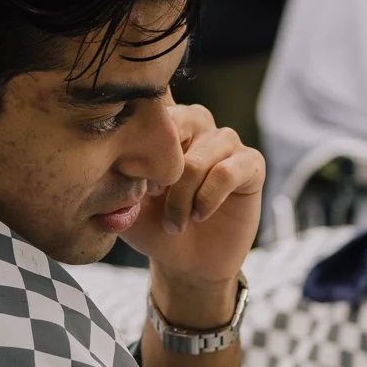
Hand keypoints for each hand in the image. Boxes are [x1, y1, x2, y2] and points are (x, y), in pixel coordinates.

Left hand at [125, 104, 262, 319]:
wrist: (185, 262)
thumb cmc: (153, 225)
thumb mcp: (125, 200)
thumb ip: (117, 172)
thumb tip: (115, 153)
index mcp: (166, 123)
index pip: (156, 105)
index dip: (141, 139)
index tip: (133, 176)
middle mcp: (198, 124)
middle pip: (179, 124)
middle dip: (162, 167)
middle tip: (153, 195)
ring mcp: (226, 142)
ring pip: (200, 158)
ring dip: (183, 195)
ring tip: (175, 222)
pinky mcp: (251, 164)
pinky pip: (228, 172)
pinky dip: (208, 198)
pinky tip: (199, 216)